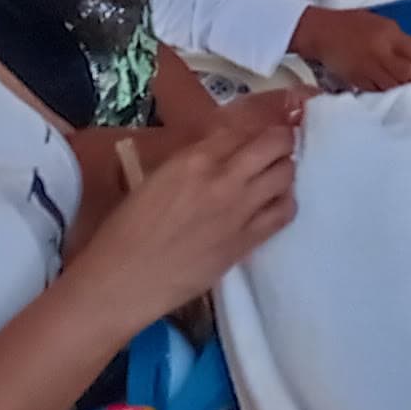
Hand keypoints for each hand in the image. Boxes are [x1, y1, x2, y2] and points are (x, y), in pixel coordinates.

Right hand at [64, 91, 298, 331]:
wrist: (124, 280)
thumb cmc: (126, 231)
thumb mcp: (156, 180)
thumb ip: (191, 163)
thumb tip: (218, 155)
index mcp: (193, 159)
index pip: (240, 130)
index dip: (252, 129)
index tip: (256, 134)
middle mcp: (223, 178)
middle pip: (273, 144)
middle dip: (281, 140)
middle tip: (278, 147)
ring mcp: (240, 210)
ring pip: (285, 174)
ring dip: (285, 170)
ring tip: (277, 175)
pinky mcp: (248, 241)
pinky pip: (284, 213)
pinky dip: (286, 202)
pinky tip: (277, 204)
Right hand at [289, 5, 410, 93]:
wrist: (321, 32)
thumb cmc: (350, 25)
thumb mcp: (380, 23)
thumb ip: (397, 39)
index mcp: (389, 35)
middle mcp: (381, 52)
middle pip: (407, 73)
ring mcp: (368, 68)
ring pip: (392, 86)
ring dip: (405, 93)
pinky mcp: (356, 80)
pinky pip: (376, 91)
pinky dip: (386, 95)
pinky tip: (392, 98)